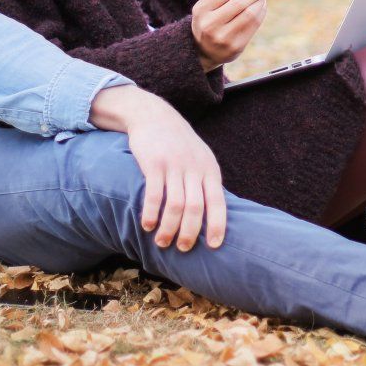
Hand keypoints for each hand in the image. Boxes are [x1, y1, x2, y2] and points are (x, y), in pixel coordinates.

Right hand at [87, 85, 226, 249]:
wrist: (154, 115)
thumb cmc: (179, 143)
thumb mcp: (200, 158)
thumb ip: (206, 182)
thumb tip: (213, 214)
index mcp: (209, 169)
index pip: (218, 202)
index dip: (217, 225)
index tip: (214, 246)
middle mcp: (194, 168)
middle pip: (196, 208)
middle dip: (190, 232)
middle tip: (183, 249)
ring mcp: (174, 165)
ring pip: (176, 205)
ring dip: (169, 228)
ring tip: (162, 242)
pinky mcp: (154, 163)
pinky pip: (154, 194)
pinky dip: (151, 213)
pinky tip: (147, 225)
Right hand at [191, 0, 267, 69]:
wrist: (204, 52)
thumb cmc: (209, 22)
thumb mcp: (207, 8)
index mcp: (201, 10)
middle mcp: (210, 24)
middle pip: (239, 2)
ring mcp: (223, 37)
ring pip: (249, 14)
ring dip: (260, 3)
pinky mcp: (236, 47)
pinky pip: (253, 26)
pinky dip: (261, 14)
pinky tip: (261, 8)